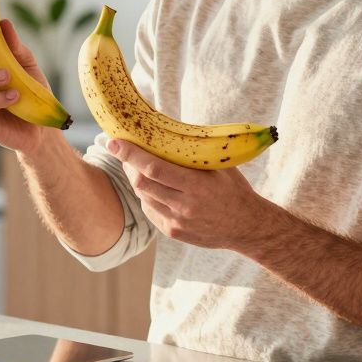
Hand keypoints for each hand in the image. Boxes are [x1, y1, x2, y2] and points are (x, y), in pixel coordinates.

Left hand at [104, 139, 280, 250]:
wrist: (247, 227)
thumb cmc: (234, 190)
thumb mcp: (220, 166)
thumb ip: (194, 152)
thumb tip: (167, 129)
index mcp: (197, 186)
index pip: (154, 169)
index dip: (131, 155)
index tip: (115, 142)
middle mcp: (184, 207)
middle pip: (142, 184)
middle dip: (128, 164)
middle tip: (123, 150)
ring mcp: (176, 222)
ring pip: (143, 197)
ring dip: (136, 179)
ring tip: (137, 165)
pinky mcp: (172, 232)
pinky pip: (150, 210)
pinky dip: (146, 195)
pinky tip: (152, 186)